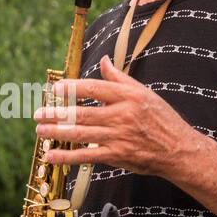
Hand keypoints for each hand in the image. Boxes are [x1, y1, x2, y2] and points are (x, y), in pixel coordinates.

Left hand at [34, 54, 196, 175]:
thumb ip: (119, 78)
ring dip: (57, 133)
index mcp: (128, 96)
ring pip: (81, 134)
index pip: (94, 89)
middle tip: (38, 113)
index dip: (72, 88)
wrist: (178, 150)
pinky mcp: (117, 155)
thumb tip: (103, 60)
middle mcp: (122, 115)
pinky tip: (52, 155)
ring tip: (40, 130)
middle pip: (82, 113)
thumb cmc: (161, 119)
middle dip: (56, 113)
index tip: (55, 89)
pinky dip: (67, 157)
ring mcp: (118, 136)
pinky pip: (87, 156)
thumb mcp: (144, 93)